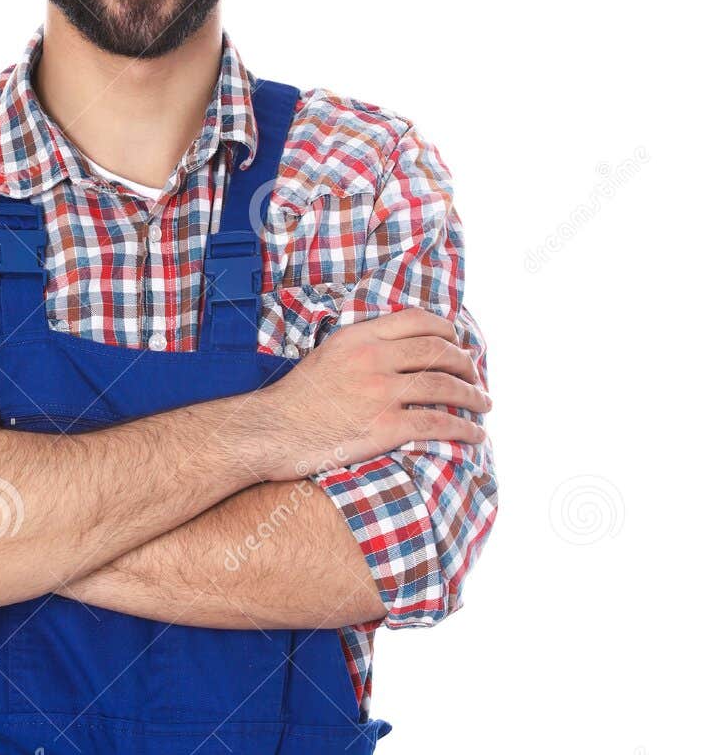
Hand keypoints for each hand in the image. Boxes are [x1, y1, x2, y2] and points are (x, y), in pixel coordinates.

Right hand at [257, 307, 490, 480]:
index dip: (447, 330)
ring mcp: (380, 393)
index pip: (417, 321)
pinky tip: (475, 434)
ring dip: (473, 396)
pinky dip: (463, 429)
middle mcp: (373, 359)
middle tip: (477, 376)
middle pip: (438, 352)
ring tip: (484, 404)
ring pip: (444, 387)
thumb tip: (393, 352)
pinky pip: (437, 424)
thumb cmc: (294, 402)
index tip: (459, 342)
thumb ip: (360, 349)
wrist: (270, 433)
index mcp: (359, 338)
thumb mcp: (326, 357)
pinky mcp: (384, 427)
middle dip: (466, 364)